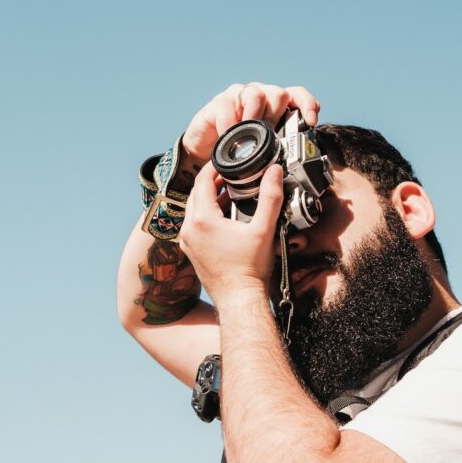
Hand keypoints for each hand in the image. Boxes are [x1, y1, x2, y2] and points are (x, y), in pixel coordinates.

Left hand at [179, 161, 285, 305]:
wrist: (239, 300)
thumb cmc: (249, 269)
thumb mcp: (264, 229)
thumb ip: (270, 197)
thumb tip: (274, 171)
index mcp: (202, 220)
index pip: (202, 180)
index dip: (214, 167)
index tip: (226, 162)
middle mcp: (189, 229)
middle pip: (196, 194)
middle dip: (212, 182)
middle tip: (231, 176)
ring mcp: (188, 242)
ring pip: (194, 210)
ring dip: (209, 199)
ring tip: (231, 195)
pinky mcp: (191, 252)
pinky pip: (195, 226)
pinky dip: (206, 216)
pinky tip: (225, 219)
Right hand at [181, 82, 319, 166]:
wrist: (206, 153)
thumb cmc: (237, 151)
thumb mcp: (262, 152)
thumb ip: (278, 149)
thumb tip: (299, 160)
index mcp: (275, 107)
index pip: (297, 95)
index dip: (307, 105)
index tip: (311, 122)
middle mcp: (260, 96)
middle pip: (279, 94)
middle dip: (276, 117)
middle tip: (268, 137)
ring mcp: (239, 96)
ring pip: (256, 95)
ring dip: (255, 118)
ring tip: (248, 136)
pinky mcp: (219, 102)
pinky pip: (228, 108)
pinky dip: (230, 126)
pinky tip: (228, 138)